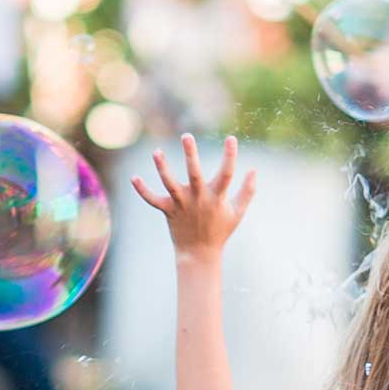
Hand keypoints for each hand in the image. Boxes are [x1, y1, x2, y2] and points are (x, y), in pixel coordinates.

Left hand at [131, 134, 256, 262]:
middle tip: (187, 135)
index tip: (231, 139)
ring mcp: (182, 205)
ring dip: (163, 168)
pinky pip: (153, 200)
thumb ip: (247, 191)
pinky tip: (134, 178)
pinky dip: (143, 190)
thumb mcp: (238, 212)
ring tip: (157, 152)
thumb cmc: (220, 230)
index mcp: (216, 198)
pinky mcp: (168, 210)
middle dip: (190, 154)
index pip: (226, 174)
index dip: (230, 156)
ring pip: (170, 184)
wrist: (199, 254)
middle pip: (194, 173)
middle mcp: (198, 199)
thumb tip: (254, 170)